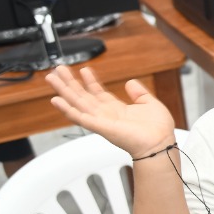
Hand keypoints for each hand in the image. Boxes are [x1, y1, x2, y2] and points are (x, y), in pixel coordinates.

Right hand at [46, 65, 175, 158]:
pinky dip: (67, 109)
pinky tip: (57, 100)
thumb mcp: (150, 103)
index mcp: (117, 110)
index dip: (90, 81)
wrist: (161, 144)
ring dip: (64, 91)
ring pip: (77, 103)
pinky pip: (79, 117)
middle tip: (57, 70)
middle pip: (82, 96)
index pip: (98, 93)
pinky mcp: (100, 127)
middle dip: (70, 83)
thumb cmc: (158, 130)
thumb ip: (139, 93)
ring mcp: (101, 121)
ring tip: (52, 78)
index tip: (83, 70)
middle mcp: (106, 115)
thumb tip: (130, 82)